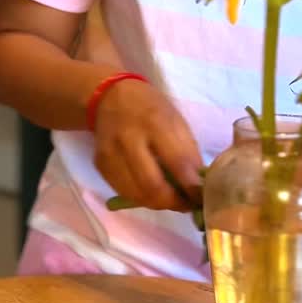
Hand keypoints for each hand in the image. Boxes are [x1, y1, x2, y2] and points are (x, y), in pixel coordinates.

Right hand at [93, 79, 202, 211]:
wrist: (110, 96)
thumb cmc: (151, 108)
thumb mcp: (177, 121)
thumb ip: (188, 153)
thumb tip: (198, 188)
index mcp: (155, 122)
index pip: (177, 163)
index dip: (191, 188)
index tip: (202, 200)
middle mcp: (129, 138)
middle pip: (152, 187)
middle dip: (173, 203)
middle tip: (186, 206)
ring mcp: (110, 153)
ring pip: (136, 194)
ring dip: (157, 204)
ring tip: (171, 200)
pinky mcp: (100, 164)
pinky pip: (123, 191)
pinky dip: (141, 197)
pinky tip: (151, 192)